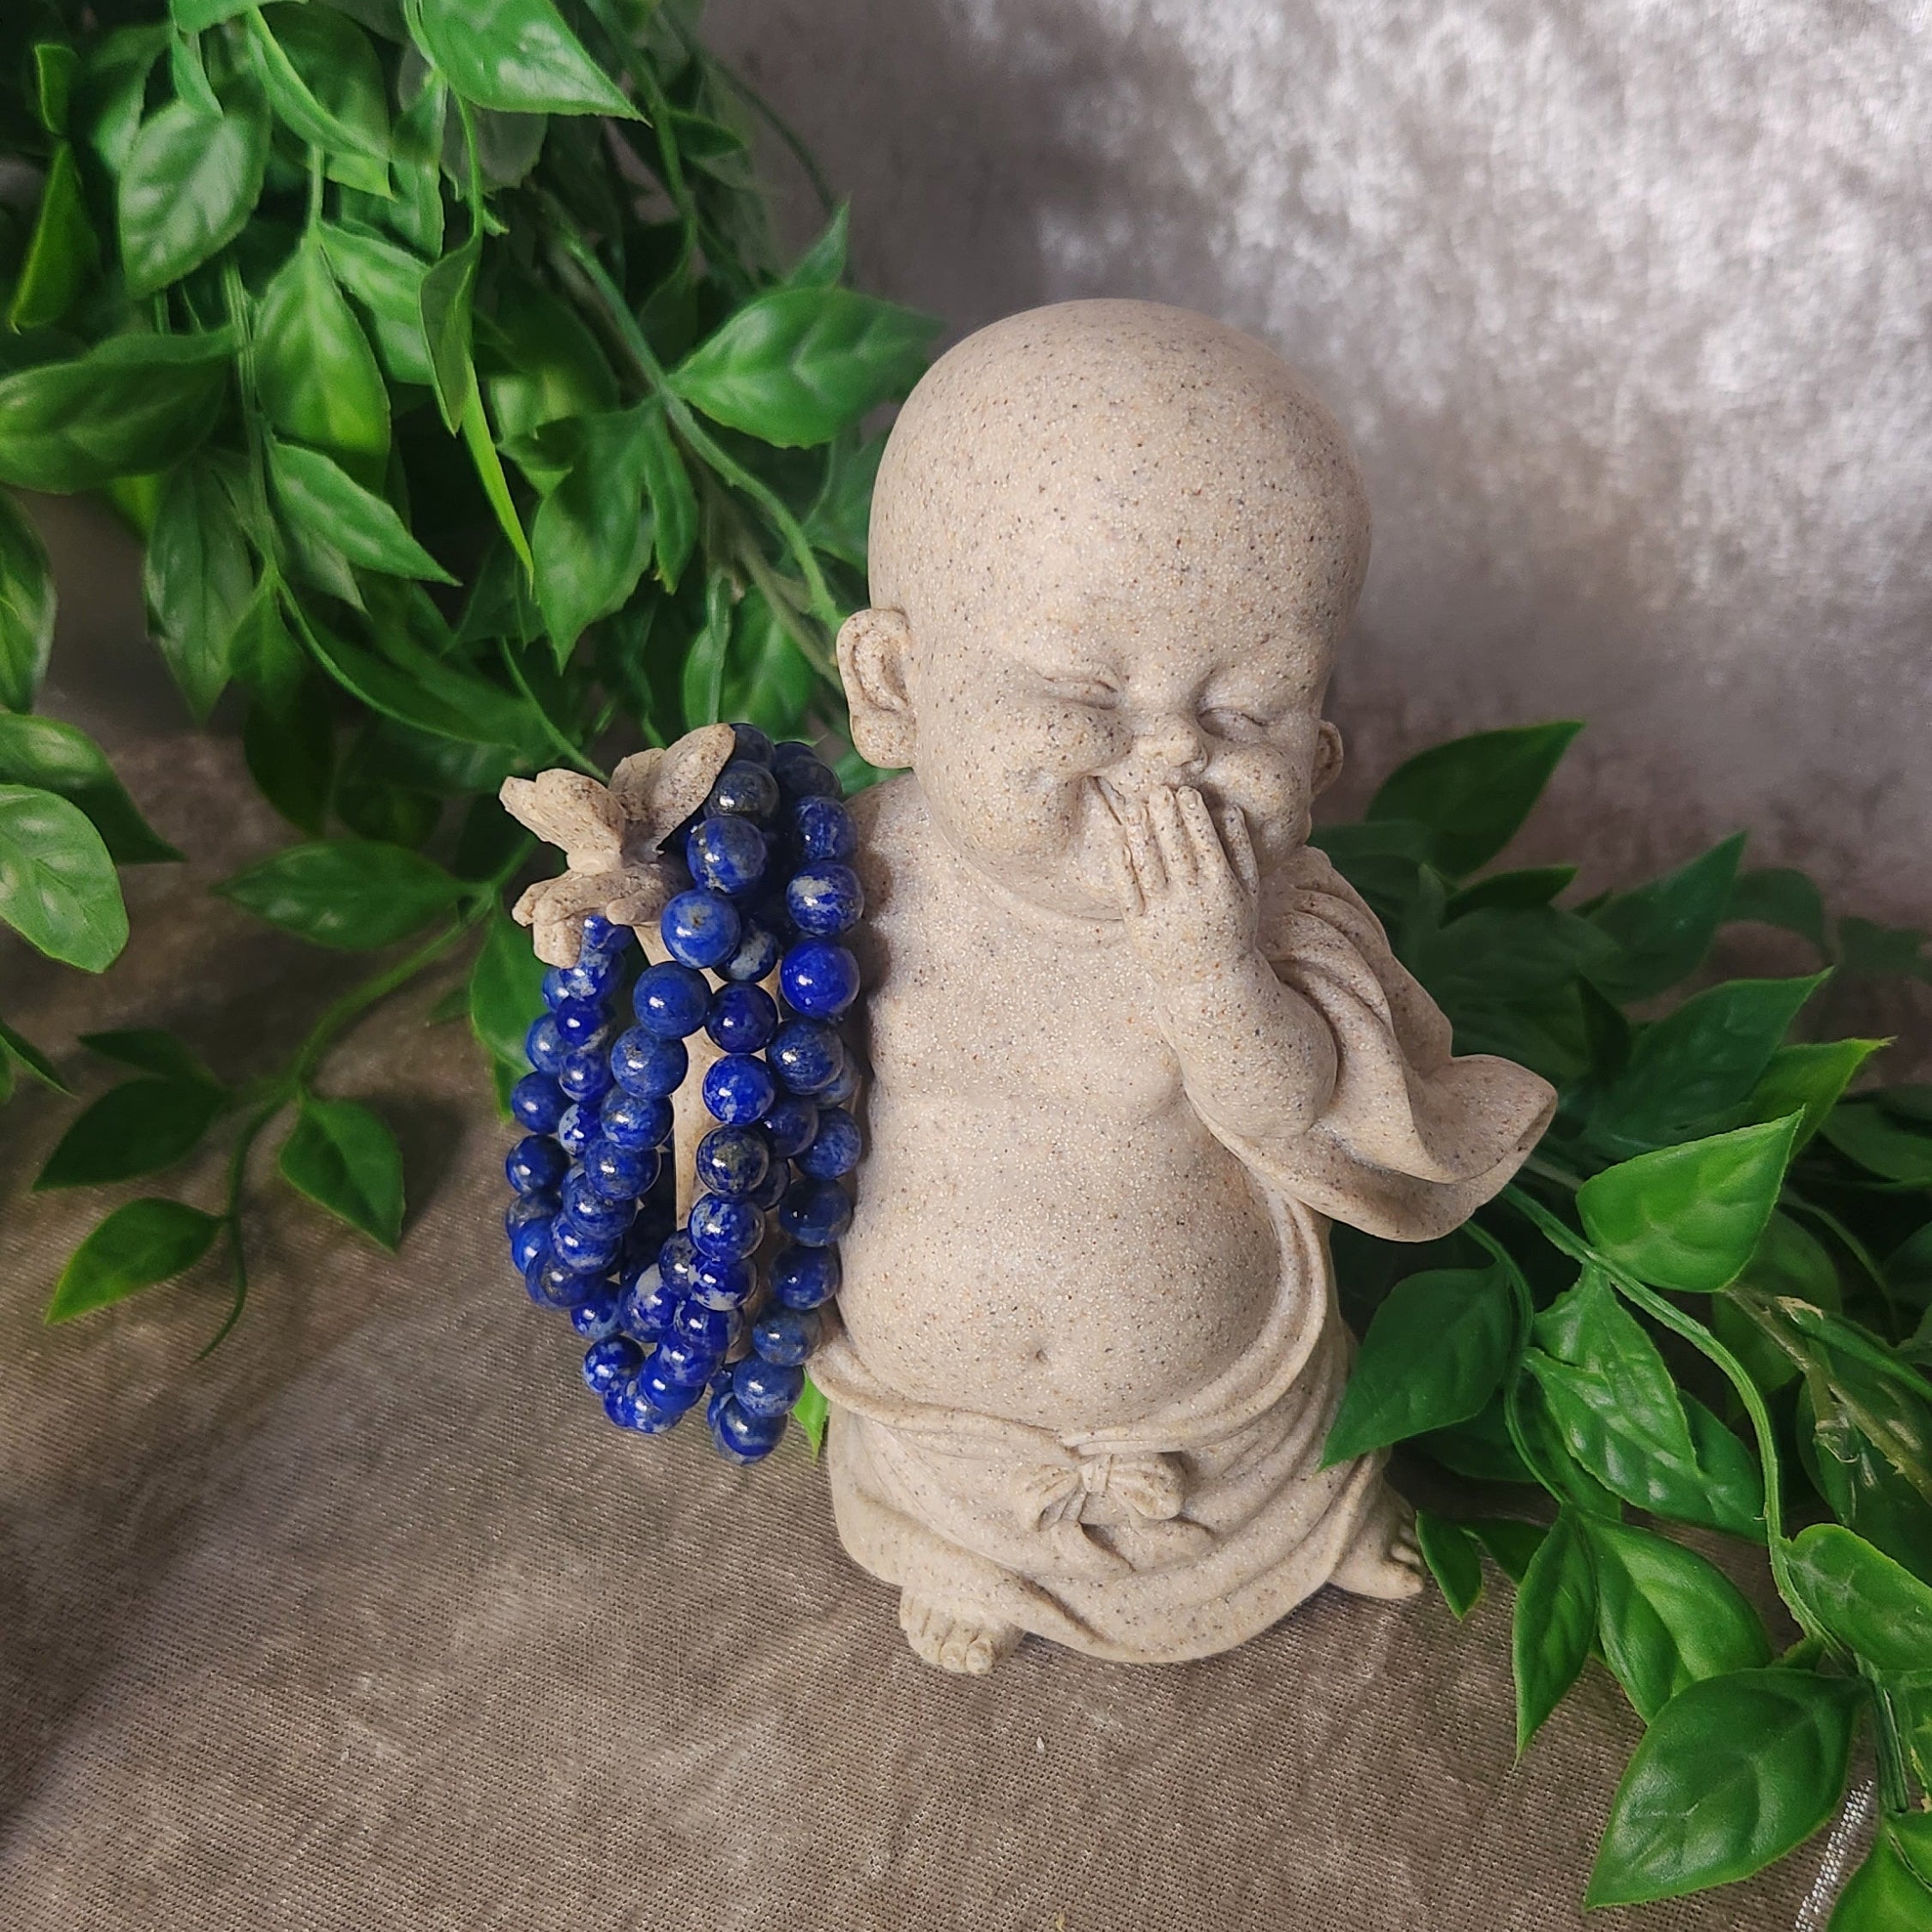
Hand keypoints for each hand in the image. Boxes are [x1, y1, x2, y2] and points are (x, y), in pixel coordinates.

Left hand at [1107, 784, 1261, 984]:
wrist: (1209, 982)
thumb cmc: (1232, 928)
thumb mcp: (1248, 892)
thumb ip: (1241, 849)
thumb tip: (1230, 809)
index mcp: (1221, 890)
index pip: (1206, 844)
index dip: (1194, 816)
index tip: (1186, 791)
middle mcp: (1192, 901)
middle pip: (1175, 850)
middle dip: (1166, 816)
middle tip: (1157, 788)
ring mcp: (1164, 915)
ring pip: (1149, 867)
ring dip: (1141, 833)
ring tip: (1135, 806)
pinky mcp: (1139, 928)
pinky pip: (1127, 891)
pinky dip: (1122, 865)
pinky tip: (1118, 841)